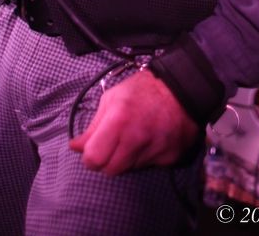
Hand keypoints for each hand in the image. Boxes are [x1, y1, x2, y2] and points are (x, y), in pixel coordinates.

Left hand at [69, 69, 199, 175]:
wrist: (182, 88)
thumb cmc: (143, 89)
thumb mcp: (112, 98)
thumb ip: (93, 126)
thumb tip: (75, 147)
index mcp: (118, 121)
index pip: (94, 159)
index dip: (90, 157)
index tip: (92, 150)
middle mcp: (135, 140)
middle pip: (110, 170)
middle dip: (106, 161)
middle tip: (112, 145)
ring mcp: (154, 151)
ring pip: (129, 170)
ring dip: (126, 158)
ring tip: (133, 137)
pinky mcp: (169, 159)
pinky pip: (148, 166)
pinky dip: (145, 157)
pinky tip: (150, 139)